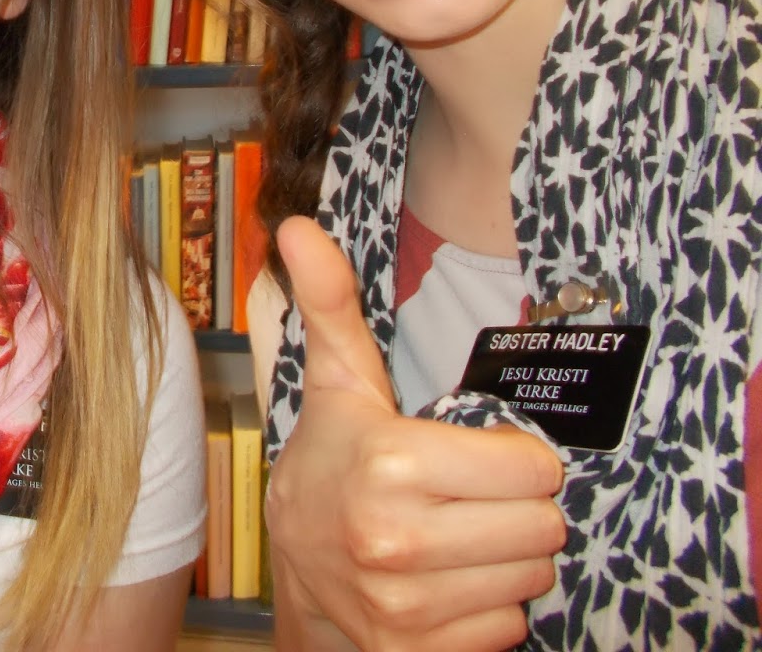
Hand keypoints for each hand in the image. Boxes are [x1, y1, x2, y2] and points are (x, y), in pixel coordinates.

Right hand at [266, 218, 565, 651]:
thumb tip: (297, 224)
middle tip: (467, 497)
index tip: (472, 453)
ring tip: (456, 538)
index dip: (513, 456)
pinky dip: (487, 611)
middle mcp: (395, 540)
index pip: (534, 467)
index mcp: (388, 464)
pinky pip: (506, 628)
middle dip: (515, 509)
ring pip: (532, 578)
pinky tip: (447, 584)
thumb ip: (330, 303)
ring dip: (505, 560)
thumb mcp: (338, 382)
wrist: (292, 566)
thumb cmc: (331, 462)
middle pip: (543, 526)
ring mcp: (406, 606)